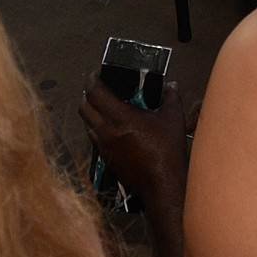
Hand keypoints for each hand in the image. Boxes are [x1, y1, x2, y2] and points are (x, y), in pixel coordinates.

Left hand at [80, 74, 189, 206]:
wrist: (161, 183)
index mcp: (120, 117)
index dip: (92, 80)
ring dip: (90, 112)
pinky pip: (93, 138)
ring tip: (103, 107)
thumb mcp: (173, 119)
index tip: (97, 73)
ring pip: (86, 124)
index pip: (95, 93)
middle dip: (87, 95)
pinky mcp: (105, 159)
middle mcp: (106, 131)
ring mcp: (103, 146)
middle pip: (83, 107)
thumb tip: (172, 85)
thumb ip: (171, 97)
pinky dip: (96, 128)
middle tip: (98, 89)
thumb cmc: (167, 149)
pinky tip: (111, 128)